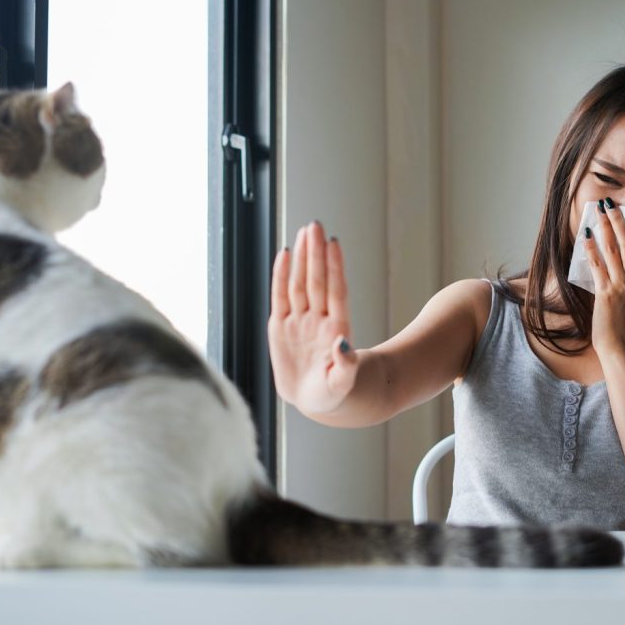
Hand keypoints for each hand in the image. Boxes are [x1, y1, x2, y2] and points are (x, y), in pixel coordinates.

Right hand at [268, 221, 359, 414]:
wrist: (314, 399)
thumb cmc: (332, 393)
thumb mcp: (341, 384)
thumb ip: (345, 366)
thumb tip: (344, 344)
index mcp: (335, 329)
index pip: (335, 291)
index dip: (335, 267)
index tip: (334, 243)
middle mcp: (317, 319)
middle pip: (316, 280)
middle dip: (316, 253)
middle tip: (315, 225)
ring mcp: (299, 320)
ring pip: (300, 283)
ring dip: (303, 257)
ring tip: (305, 231)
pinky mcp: (280, 326)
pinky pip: (279, 296)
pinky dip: (280, 275)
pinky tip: (285, 254)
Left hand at [583, 198, 624, 359]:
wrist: (621, 346)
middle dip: (620, 220)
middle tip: (611, 203)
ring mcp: (621, 285)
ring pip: (613, 250)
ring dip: (606, 228)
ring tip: (599, 211)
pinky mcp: (607, 293)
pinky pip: (598, 266)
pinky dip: (592, 250)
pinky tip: (586, 237)